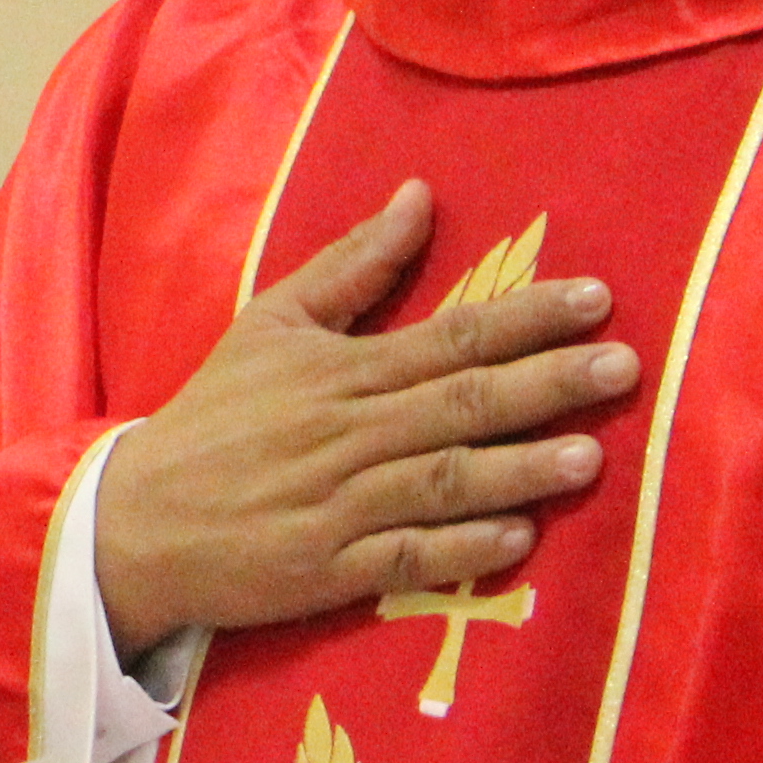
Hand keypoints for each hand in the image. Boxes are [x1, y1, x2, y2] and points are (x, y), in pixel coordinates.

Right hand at [91, 182, 635, 649]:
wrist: (138, 519)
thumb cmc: (217, 416)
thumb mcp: (271, 322)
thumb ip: (353, 263)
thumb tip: (422, 195)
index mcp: (342, 370)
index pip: (449, 335)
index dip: (525, 317)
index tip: (597, 299)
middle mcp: (349, 432)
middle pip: (460, 403)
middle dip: (547, 384)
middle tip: (623, 368)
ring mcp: (341, 503)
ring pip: (444, 479)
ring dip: (519, 468)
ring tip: (592, 456)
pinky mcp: (331, 568)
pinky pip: (406, 556)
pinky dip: (461, 548)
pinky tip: (518, 540)